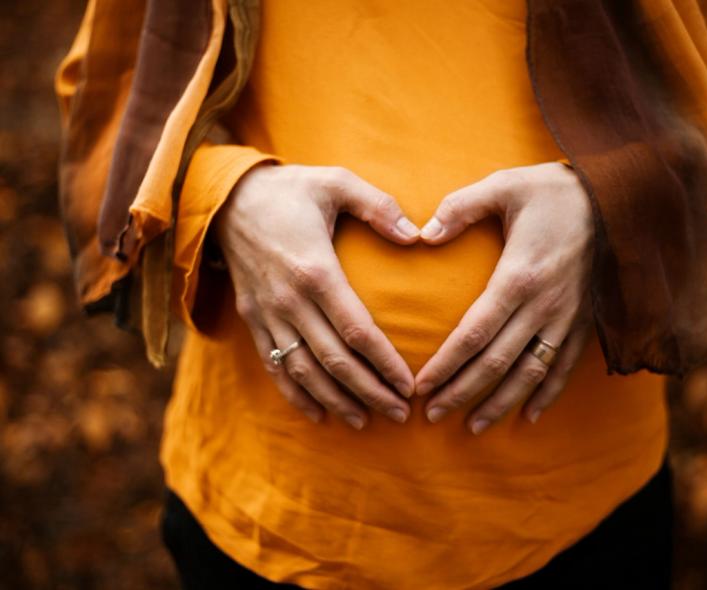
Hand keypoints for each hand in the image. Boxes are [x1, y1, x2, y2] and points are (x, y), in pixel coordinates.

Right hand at [214, 164, 420, 428]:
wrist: (226, 199)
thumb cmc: (290, 190)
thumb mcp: (335, 181)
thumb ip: (378, 206)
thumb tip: (417, 236)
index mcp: (315, 270)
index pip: (357, 331)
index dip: (385, 362)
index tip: (410, 384)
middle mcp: (289, 300)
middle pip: (334, 362)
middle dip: (370, 392)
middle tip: (400, 414)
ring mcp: (268, 314)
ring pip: (304, 372)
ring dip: (336, 401)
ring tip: (366, 421)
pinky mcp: (253, 320)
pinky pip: (274, 367)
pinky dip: (295, 395)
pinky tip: (318, 415)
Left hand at [414, 162, 594, 433]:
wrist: (619, 197)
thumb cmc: (553, 190)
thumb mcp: (503, 186)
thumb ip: (460, 208)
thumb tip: (422, 234)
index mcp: (519, 276)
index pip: (475, 334)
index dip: (446, 364)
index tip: (421, 387)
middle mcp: (544, 305)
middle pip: (497, 362)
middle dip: (462, 392)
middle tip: (432, 415)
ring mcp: (568, 318)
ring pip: (531, 373)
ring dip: (501, 403)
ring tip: (473, 427)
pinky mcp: (585, 321)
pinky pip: (565, 366)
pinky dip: (547, 394)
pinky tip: (529, 416)